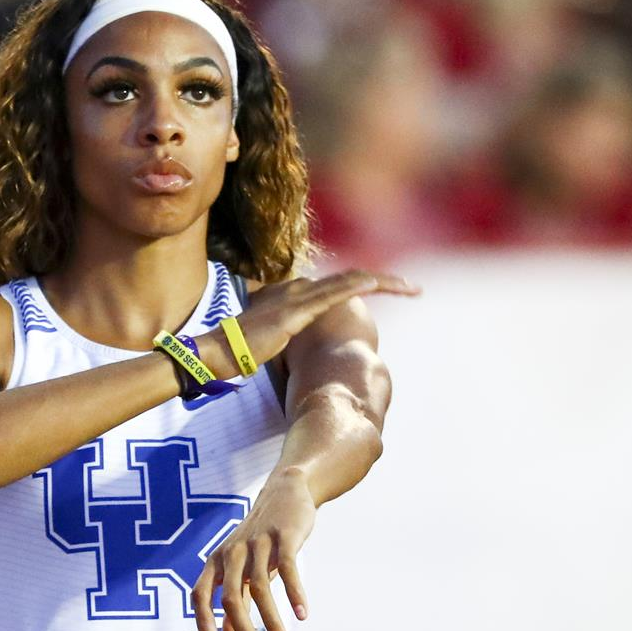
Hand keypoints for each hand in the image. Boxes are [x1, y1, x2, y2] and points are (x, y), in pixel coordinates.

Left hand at [192, 468, 315, 630]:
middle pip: (230, 598)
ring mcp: (257, 543)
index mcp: (217, 561)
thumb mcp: (244, 567)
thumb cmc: (261, 537)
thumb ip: (235, 598)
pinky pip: (289, 569)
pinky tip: (303, 614)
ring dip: (273, 620)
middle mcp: (232, 553)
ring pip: (260, 588)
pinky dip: (295, 593)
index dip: (202, 621)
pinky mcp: (284, 536)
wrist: (286, 492)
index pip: (199, 595)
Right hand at [204, 269, 417, 376]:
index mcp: (291, 295)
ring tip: (410, 287)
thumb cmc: (239, 351)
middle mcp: (297, 289)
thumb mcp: (269, 342)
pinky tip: (381, 284)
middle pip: (350, 279)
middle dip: (384, 281)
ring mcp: (299, 297)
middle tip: (411, 288)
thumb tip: (290, 350)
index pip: (335, 287)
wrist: (220, 351)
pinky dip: (362, 286)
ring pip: (351, 281)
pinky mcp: (300, 310)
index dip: (361, 287)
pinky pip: (338, 293)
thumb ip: (285, 338)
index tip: (384, 293)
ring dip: (384, 282)